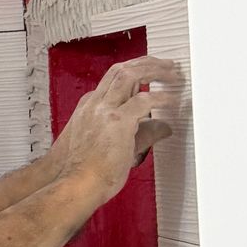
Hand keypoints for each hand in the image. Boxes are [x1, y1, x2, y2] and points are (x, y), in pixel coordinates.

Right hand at [54, 56, 183, 201]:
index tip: (152, 75)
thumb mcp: (109, 144)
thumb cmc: (86, 171)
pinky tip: (173, 99)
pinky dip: (161, 96)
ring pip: (129, 74)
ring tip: (173, 73)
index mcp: (89, 108)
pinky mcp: (117, 121)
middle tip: (167, 65)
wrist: (74, 183)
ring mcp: (104, 110)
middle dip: (146, 63)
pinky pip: (144, 100)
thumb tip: (162, 128)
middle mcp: (95, 104)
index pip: (114, 80)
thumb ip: (139, 131)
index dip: (137, 73)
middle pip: (121, 70)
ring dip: (154, 70)